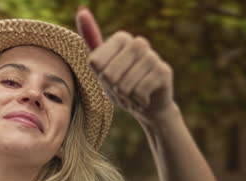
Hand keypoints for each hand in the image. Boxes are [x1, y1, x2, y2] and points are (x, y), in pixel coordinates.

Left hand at [76, 6, 174, 121]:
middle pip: (109, 74)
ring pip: (125, 84)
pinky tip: (144, 98)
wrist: (147, 106)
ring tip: (133, 95)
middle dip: (112, 88)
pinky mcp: (164, 71)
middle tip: (122, 90)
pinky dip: (138, 100)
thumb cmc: (122, 85)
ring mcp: (153, 56)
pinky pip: (140, 91)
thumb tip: (82, 10)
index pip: (96, 62)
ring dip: (125, 96)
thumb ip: (92, 42)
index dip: (100, 76)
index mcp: (121, 39)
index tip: (110, 78)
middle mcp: (138, 43)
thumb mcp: (102, 66)